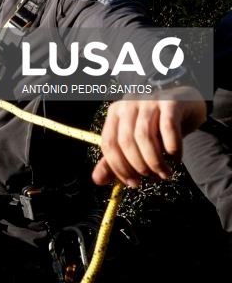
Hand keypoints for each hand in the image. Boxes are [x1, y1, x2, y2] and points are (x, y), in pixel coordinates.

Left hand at [92, 85, 206, 186]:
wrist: (186, 102)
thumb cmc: (157, 126)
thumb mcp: (135, 141)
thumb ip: (116, 159)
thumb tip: (98, 180)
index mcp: (115, 113)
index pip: (109, 143)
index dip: (118, 167)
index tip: (132, 183)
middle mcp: (129, 104)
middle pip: (126, 141)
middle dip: (138, 166)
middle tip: (150, 178)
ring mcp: (149, 101)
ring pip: (145, 137)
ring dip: (155, 161)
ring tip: (164, 173)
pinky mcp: (171, 102)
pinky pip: (168, 129)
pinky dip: (172, 148)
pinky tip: (175, 158)